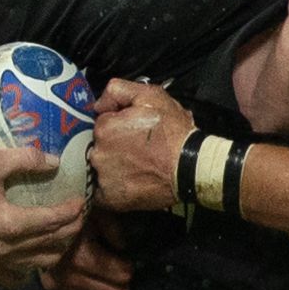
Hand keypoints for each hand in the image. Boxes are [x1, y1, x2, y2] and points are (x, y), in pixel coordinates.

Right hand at [0, 147, 82, 284]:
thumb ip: (26, 160)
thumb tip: (55, 162)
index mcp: (7, 223)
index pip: (51, 222)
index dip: (71, 212)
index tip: (80, 203)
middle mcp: (2, 248)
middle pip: (50, 245)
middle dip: (70, 230)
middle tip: (77, 216)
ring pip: (37, 264)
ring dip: (55, 250)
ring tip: (60, 234)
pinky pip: (14, 278)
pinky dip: (29, 268)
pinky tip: (33, 254)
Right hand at [43, 210, 139, 289]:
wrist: (35, 222)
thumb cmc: (70, 214)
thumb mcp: (95, 213)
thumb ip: (113, 229)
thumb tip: (122, 248)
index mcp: (80, 255)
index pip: (114, 272)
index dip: (125, 269)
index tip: (129, 265)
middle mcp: (68, 274)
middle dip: (120, 286)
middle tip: (126, 280)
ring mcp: (58, 283)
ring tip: (116, 287)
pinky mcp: (52, 288)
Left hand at [88, 78, 196, 210]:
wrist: (190, 166)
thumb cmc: (173, 133)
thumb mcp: (151, 96)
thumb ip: (117, 90)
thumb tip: (99, 105)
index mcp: (104, 128)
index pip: (101, 124)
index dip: (117, 126)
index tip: (131, 132)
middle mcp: (98, 153)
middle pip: (98, 147)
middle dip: (113, 147)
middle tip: (136, 150)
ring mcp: (103, 177)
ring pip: (99, 169)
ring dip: (112, 167)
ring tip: (134, 167)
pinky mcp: (110, 198)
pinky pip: (101, 192)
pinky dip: (111, 188)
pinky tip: (128, 182)